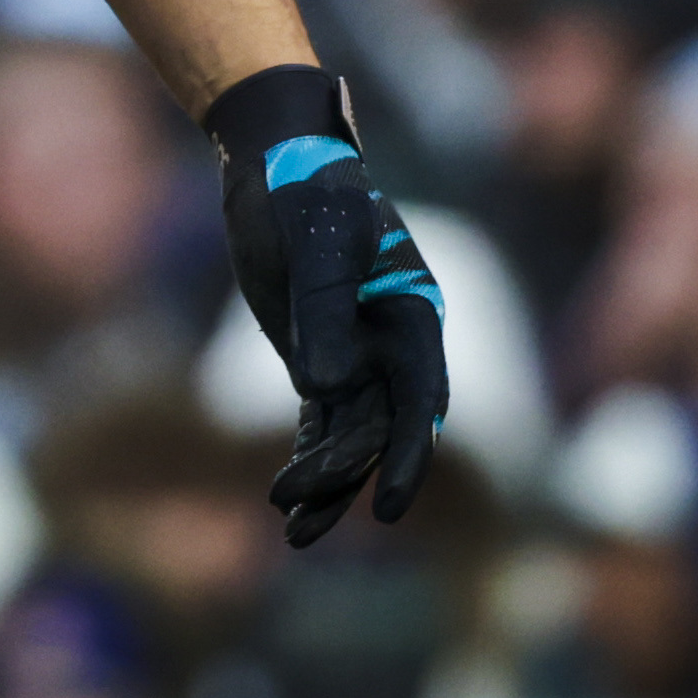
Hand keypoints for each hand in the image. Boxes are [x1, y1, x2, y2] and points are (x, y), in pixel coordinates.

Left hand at [205, 70, 446, 548]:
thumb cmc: (308, 193)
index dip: (410, 457)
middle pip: (379, 429)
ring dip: (325, 483)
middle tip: (298, 517)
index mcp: (413, 315)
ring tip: (292, 533)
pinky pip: (322, 425)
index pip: (421, 402)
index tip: (391, 508)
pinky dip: (308, 461)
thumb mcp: (316, 244)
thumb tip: (323, 387)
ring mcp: (357, 355)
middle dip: (345, 477)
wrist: (276, 164)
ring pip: (350, 437)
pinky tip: (289, 501)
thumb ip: (325, 309)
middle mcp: (393, 344)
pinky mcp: (320, 361)